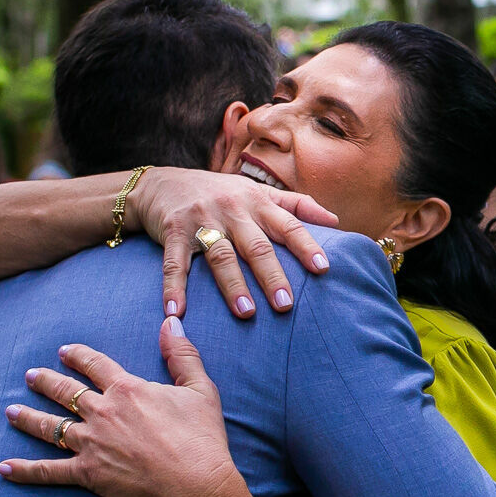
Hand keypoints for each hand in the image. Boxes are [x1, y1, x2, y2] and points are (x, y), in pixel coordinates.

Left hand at [0, 318, 241, 496]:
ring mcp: (90, 443)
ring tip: (11, 412)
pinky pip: (48, 471)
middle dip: (44, 381)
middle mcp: (102, 412)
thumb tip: (171, 322)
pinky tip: (4, 468)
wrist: (194, 484)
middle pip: (64, 391)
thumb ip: (182, 354)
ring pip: (50, 426)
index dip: (77, 355)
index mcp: (127, 389)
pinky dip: (24, 470)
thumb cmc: (201, 438)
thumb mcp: (200, 389)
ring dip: (28, 418)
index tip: (64, 351)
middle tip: (30, 376)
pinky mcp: (86, 473)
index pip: (95, 364)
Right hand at [130, 167, 340, 319]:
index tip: (323, 269)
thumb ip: (296, 205)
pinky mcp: (172, 231)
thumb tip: (335, 221)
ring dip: (233, 286)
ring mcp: (201, 220)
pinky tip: (176, 312)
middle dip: (272, 275)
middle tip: (286, 304)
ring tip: (246, 313)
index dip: (306, 246)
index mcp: (257, 203)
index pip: (288, 225)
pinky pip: (174, 264)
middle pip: (256, 246)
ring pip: (221, 256)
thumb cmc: (219, 192)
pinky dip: (173, 288)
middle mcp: (232, 210)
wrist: (160, 183)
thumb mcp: (258, 192)